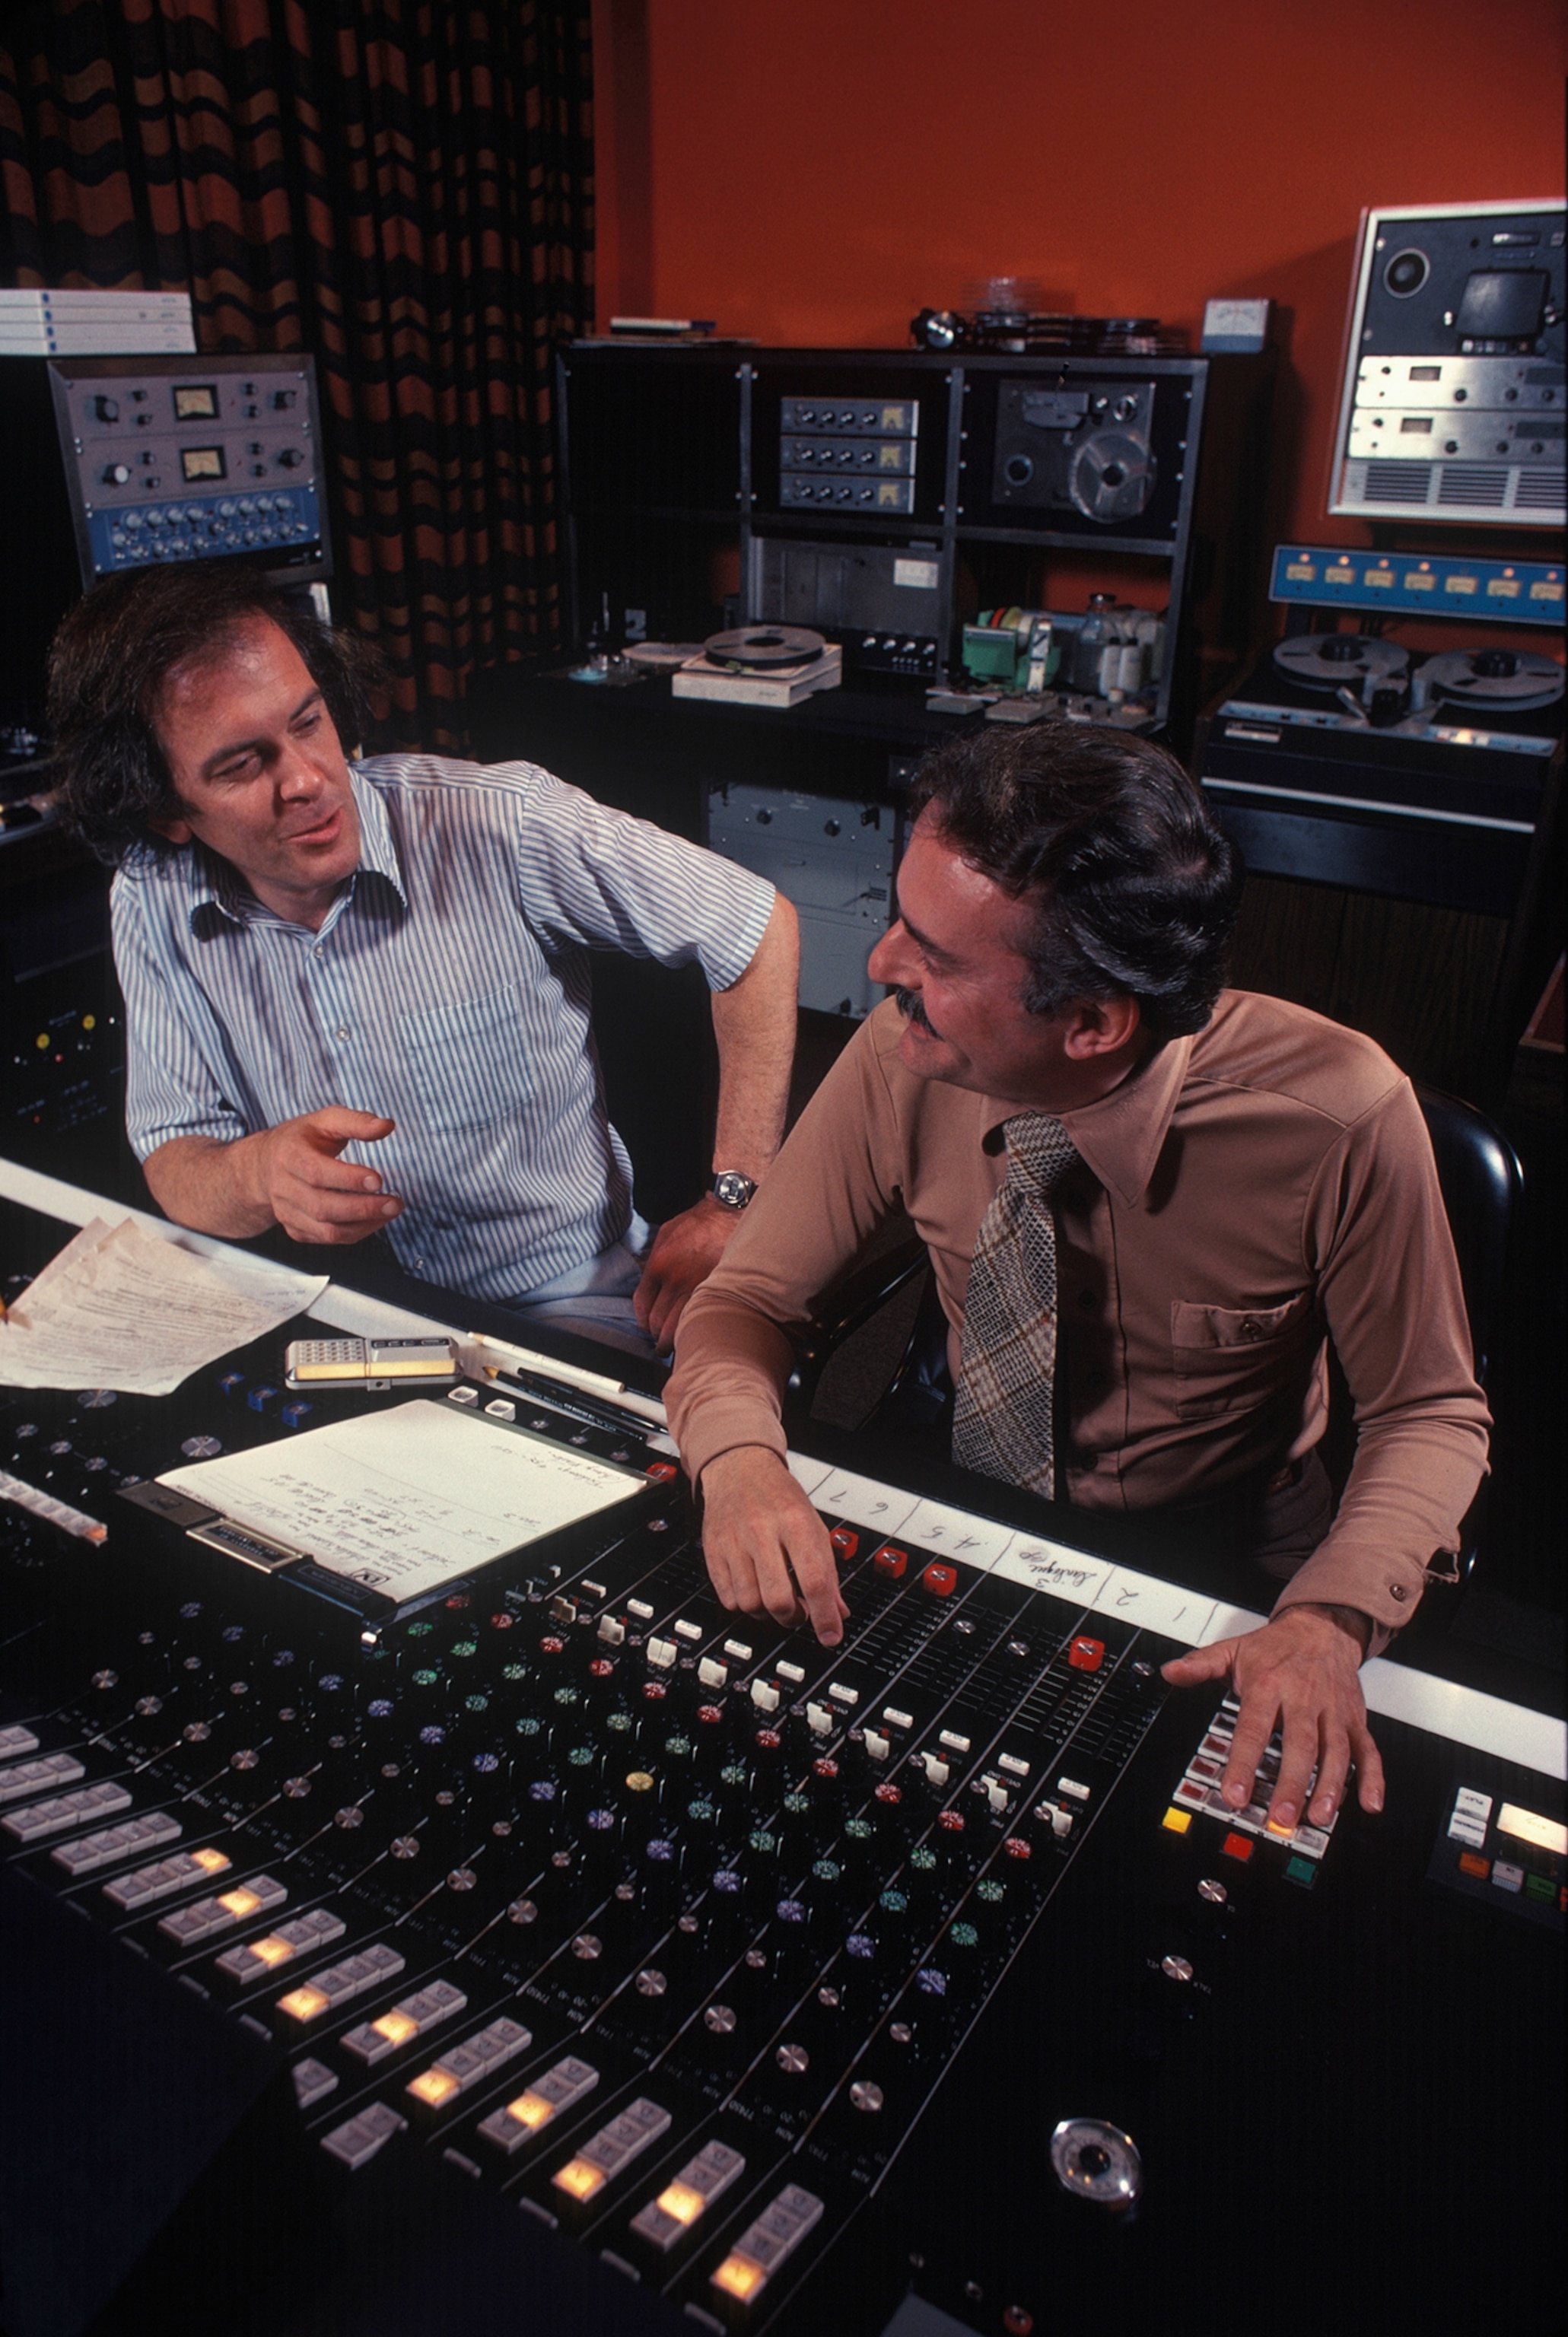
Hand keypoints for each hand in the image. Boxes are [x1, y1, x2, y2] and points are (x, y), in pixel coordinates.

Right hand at [250, 1108, 401, 1244]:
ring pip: (326, 1230)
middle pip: (322, 1207)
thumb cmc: (301, 1140)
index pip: (316, 1172)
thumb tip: (386, 1126)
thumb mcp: (325, 1120)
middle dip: (363, 1208)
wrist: (265, 1164)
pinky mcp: (295, 1229)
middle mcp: (283, 1187)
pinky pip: (327, 1239)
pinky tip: (373, 1220)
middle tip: (394, 1203)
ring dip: (363, 1224)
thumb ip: (356, 1122)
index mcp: (289, 1155)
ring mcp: (287, 1211)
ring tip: (389, 1212)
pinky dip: (354, 1234)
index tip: (378, 1180)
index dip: (348, 1179)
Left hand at [634, 1194, 740, 1350]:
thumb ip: (655, 1256)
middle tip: (659, 1340)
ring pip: (675, 1327)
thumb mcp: (667, 1232)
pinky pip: (697, 1320)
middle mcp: (674, 1280)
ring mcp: (695, 1289)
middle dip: (655, 1335)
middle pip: (656, 1321)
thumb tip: (650, 1279)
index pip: (642, 1304)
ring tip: (672, 1346)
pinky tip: (692, 1334)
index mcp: (658, 1264)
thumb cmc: (702, 1222)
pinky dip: (691, 1331)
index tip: (646, 1325)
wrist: (731, 1217)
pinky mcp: (714, 1293)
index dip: (642, 1320)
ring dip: (671, 1341)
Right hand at [699, 1446, 848, 1645]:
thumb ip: (827, 1569)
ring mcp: (734, 1541)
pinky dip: (743, 1604)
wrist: (739, 1468)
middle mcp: (763, 1531)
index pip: (814, 1580)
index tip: (831, 1636)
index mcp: (795, 1521)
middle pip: (778, 1599)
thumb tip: (838, 1612)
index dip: (824, 1616)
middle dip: (793, 1617)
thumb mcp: (813, 1525)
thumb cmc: (779, 1497)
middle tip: (799, 1612)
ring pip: (750, 1604)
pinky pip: (727, 1597)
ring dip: (767, 1613)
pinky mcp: (713, 1550)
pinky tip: (753, 1588)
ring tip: (775, 1599)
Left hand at [1160, 1603, 1384, 1830]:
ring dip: (1330, 1786)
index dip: (1243, 1763)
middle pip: (1300, 1745)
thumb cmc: (1277, 1647)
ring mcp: (1333, 1711)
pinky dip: (1372, 1777)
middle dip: (1291, 1784)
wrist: (1322, 1626)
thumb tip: (1170, 1671)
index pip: (1253, 1728)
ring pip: (1335, 1752)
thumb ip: (1200, 1665)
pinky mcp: (1355, 1719)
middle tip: (1281, 1817)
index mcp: (1269, 1684)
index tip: (1234, 1793)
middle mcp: (1303, 1699)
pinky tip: (1370, 1803)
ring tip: (1319, 1815)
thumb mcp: (1234, 1650)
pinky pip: (1368, 1750)